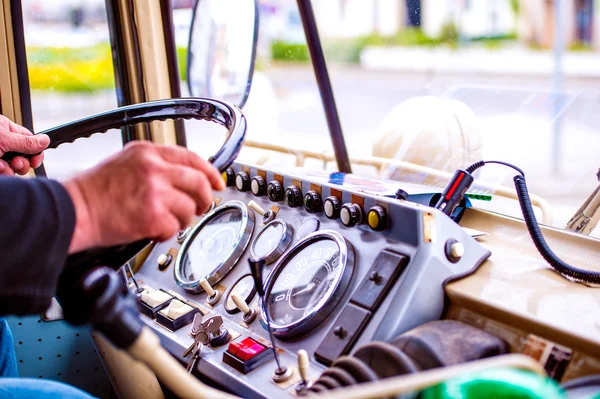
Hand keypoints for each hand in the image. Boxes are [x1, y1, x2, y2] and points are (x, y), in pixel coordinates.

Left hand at [0, 115, 48, 174]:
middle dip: (23, 163)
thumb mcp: (3, 139)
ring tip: (1, 167)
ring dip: (10, 170)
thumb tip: (46, 140)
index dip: (35, 152)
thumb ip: (25, 142)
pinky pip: (6, 174)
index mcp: (6, 129)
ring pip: (14, 168)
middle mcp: (3, 142)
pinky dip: (3, 174)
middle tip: (16, 163)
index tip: (35, 161)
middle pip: (24, 156)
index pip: (29, 140)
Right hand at [64, 141, 224, 252]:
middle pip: (199, 183)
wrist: (74, 210)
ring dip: (180, 220)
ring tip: (162, 220)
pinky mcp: (153, 215)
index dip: (210, 172)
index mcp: (148, 152)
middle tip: (199, 208)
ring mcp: (155, 191)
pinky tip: (151, 229)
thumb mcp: (127, 162)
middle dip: (204, 199)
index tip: (217, 183)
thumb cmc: (96, 191)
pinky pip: (174, 228)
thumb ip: (156, 164)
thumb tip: (186, 175)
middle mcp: (154, 168)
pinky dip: (165, 233)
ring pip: (189, 208)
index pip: (192, 158)